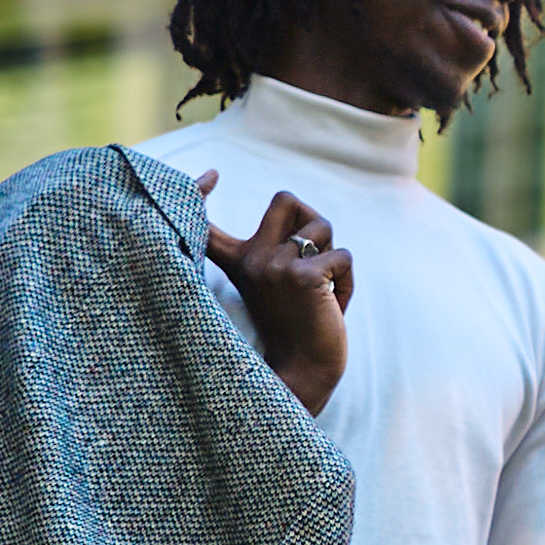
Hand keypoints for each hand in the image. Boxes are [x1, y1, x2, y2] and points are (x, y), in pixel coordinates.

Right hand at [194, 178, 352, 411]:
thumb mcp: (277, 282)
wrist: (306, 370)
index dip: (197, 193)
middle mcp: (250, 259)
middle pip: (286, 198)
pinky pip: (343, 256)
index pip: (206, 222)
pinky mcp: (301, 276)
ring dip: (334, 257)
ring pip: (323, 226)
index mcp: (239, 261)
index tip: (209, 175)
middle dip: (312, 219)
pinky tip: (331, 306)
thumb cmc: (299, 324)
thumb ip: (277, 249)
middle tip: (313, 258)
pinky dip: (347, 281)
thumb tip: (297, 208)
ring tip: (322, 290)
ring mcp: (273, 266)